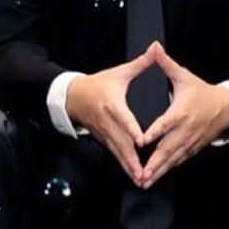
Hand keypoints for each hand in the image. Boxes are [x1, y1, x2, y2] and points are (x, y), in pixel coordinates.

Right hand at [65, 48, 156, 186]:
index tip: (142, 141)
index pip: (124, 119)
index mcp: (112, 104)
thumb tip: (155, 50)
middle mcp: (107, 122)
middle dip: (132, 158)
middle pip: (121, 142)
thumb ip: (140, 64)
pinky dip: (123, 164)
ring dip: (128, 166)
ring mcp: (104, 132)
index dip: (132, 130)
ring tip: (140, 179)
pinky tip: (132, 174)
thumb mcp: (119, 72)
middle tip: (144, 172)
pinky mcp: (103, 139)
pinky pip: (114, 153)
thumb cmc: (98, 84)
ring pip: (118, 152)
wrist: (72, 96)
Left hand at [139, 42, 228, 188]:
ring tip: (145, 182)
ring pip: (172, 159)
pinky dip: (168, 169)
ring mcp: (189, 142)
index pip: (165, 124)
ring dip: (159, 171)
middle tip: (140, 174)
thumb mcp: (184, 76)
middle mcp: (184, 130)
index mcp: (180, 113)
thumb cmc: (202, 92)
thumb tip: (154, 47)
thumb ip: (166, 64)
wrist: (226, 107)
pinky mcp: (193, 148)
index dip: (154, 133)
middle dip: (154, 163)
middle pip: (167, 149)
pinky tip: (158, 177)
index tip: (142, 142)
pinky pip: (179, 161)